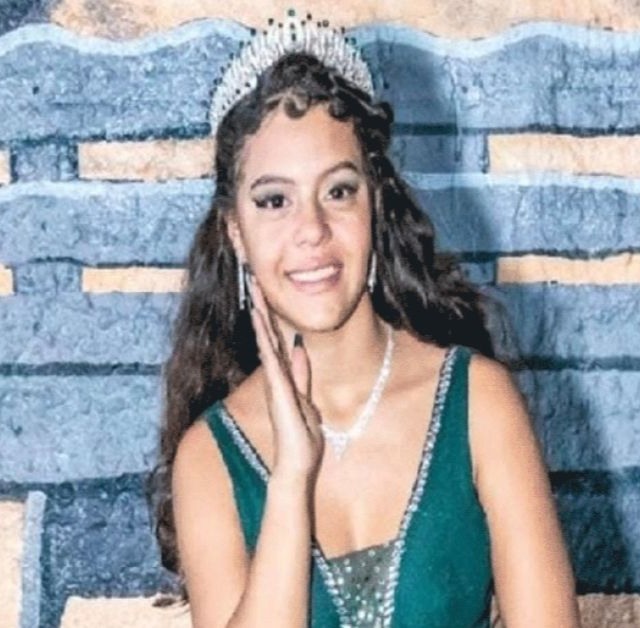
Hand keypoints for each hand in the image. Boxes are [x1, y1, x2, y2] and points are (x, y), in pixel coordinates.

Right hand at [247, 276, 323, 481]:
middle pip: (267, 336)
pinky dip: (265, 337)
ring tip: (254, 291)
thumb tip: (300, 349)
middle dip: (261, 308)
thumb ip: (301, 375)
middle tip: (254, 281)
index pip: (275, 341)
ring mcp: (275, 382)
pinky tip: (260, 319)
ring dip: (260, 317)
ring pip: (265, 342)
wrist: (296, 464)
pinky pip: (271, 358)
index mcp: (283, 377)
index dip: (271, 318)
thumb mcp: (305, 399)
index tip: (266, 294)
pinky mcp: (278, 389)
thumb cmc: (300, 438)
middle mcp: (275, 376)